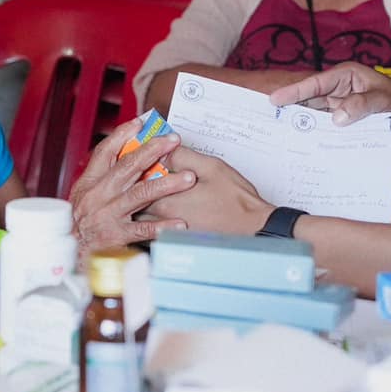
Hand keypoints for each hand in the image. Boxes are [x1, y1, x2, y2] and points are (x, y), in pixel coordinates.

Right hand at [66, 118, 195, 253]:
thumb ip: (103, 178)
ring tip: (188, 178)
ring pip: (141, 194)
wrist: (69, 255)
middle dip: (153, 151)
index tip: (141, 123)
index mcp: (89, 183)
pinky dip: (163, 226)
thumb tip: (128, 157)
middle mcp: (98, 195)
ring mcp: (108, 215)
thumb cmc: (79, 225)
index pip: (105, 152)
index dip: (123, 135)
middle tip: (174, 141)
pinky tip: (180, 223)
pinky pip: (144, 229)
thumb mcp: (83, 196)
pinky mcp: (117, 236)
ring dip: (167, 184)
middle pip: (128, 167)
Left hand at [148, 145, 271, 235]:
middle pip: (137, 203)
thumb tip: (163, 150)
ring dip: (143, 204)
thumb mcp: (211, 168)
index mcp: (168, 202)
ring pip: (145, 217)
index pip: (138, 183)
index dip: (138, 168)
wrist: (253, 228)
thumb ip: (183, 157)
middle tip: (144, 173)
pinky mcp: (179, 241)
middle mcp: (165, 220)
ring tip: (153, 190)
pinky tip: (164, 209)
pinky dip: (154, 219)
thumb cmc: (235, 200)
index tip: (142, 157)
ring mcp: (171, 233)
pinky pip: (156, 229)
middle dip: (137, 186)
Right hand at [268, 63, 390, 125]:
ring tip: (280, 136)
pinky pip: (324, 127)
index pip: (314, 84)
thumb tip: (337, 118)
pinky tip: (304, 146)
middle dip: (290, 110)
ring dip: (301, 125)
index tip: (274, 100)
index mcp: (344, 75)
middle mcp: (337, 89)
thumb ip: (362, 105)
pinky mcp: (342, 121)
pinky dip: (315, 135)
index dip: (293, 92)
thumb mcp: (385, 100)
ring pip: (314, 115)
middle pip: (308, 100)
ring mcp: (338, 106)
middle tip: (269, 121)